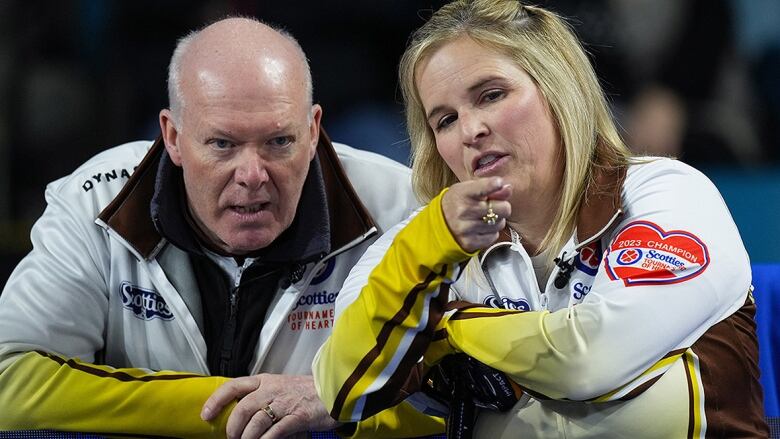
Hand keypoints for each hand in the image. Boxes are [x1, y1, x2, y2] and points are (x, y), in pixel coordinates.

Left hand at [201, 374, 339, 438]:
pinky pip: (275, 432)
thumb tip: (241, 417)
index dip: (216, 400)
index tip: (205, 414)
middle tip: (232, 437)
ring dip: (247, 437)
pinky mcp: (298, 417)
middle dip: (233, 427)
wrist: (335, 390)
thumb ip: (262, 397)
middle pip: (242, 407)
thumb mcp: (280, 387)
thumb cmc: (306, 392)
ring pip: (256, 422)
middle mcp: (272, 389)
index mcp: (265, 380)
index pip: (234, 386)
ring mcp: (285, 403)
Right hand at [441, 177, 511, 252]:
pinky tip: (481, 228)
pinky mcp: (470, 242)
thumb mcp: (468, 189)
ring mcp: (467, 228)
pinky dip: (491, 232)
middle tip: (493, 206)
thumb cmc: (457, 203)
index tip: (498, 183)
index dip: (495, 184)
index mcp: (462, 193)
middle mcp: (464, 211)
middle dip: (502, 206)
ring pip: (500, 223)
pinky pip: (494, 236)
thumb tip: (508, 188)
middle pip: (503, 208)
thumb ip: (489, 187)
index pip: (485, 187)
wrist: (439, 224)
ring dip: (496, 220)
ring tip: (484, 218)